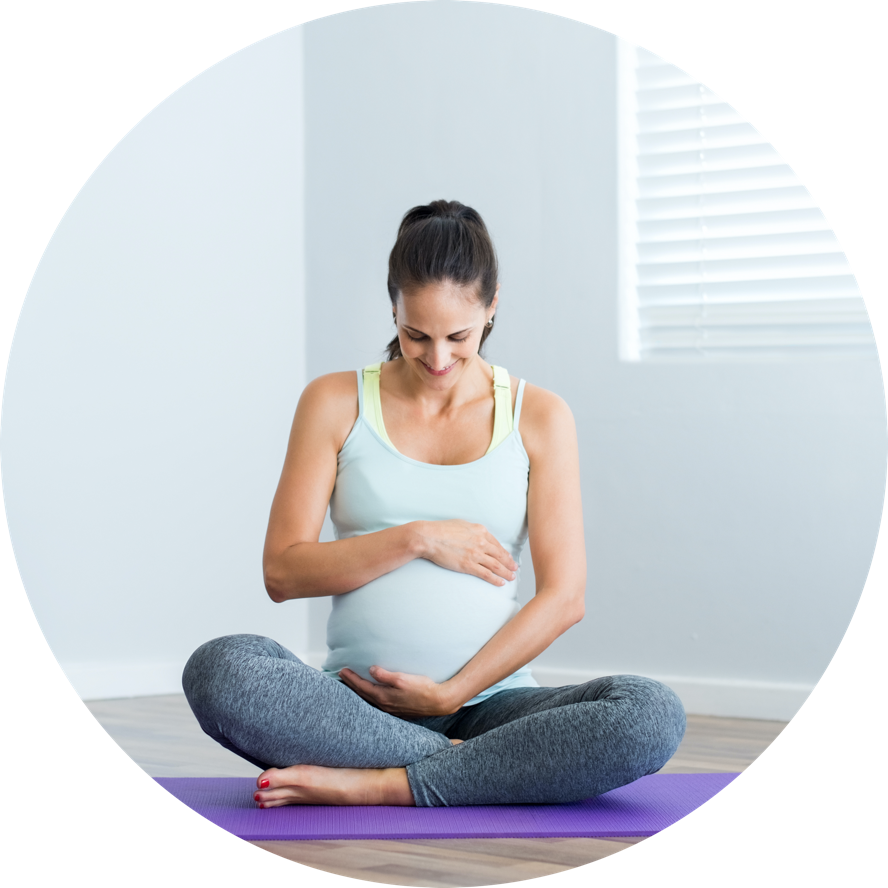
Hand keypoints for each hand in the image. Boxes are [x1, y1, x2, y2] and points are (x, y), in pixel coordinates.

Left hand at [339, 666, 460, 717]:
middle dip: (351, 685)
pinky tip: (371, 694)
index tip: (342, 671)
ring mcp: (391, 709)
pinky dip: (369, 696)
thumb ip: (385, 675)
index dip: (351, 678)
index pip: (362, 687)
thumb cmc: (422, 689)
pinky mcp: (397, 709)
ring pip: (369, 700)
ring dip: (359, 691)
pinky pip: (377, 703)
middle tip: (342, 676)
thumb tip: (371, 669)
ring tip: (353, 685)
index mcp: (384, 697)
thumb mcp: (403, 679)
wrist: (438, 701)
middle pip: (363, 694)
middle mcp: (385, 705)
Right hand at [416, 519, 517, 586]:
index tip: (508, 558)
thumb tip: (478, 535)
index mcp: (480, 531)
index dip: (504, 553)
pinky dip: (495, 579)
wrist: (429, 537)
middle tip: (515, 568)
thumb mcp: (462, 524)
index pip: (497, 544)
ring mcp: (475, 554)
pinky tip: (500, 582)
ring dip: (506, 572)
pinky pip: (486, 574)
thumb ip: (473, 530)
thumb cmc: (441, 530)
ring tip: (511, 577)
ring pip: (496, 565)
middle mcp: (481, 542)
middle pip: (500, 555)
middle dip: (509, 563)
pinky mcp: (468, 565)